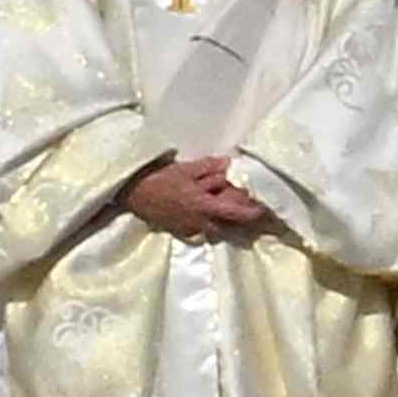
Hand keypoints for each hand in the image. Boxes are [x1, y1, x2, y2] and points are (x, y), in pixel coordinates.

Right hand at [139, 150, 278, 243]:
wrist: (132, 195)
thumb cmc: (159, 180)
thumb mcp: (186, 169)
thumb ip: (210, 168)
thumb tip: (230, 165)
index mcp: (204, 206)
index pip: (236, 212)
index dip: (252, 212)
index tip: (265, 208)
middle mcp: (200, 222)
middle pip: (230, 224)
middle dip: (242, 218)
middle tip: (255, 209)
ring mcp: (191, 229)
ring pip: (218, 229)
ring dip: (228, 222)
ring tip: (234, 212)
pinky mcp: (182, 232)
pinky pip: (204, 230)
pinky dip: (212, 224)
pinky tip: (211, 216)